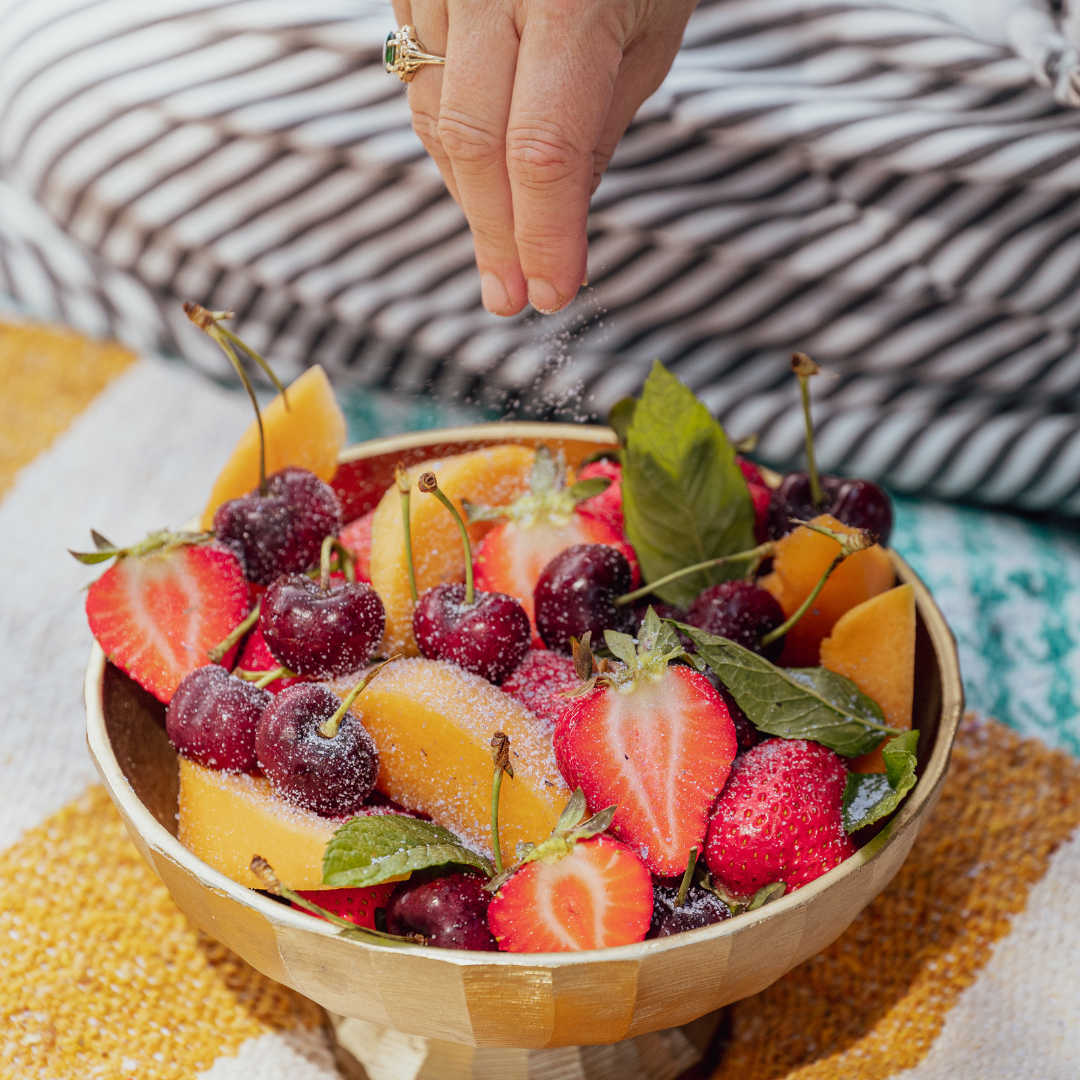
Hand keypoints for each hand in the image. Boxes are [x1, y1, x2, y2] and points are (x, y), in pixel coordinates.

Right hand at [392, 0, 695, 314]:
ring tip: (504, 242)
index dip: (544, 234)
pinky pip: (418, 78)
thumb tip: (556, 219)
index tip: (551, 293)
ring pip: (436, 114)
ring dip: (470, 194)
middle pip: (474, 142)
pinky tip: (479, 176)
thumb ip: (596, 129)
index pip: (544, 149)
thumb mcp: (647, 35)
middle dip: (497, 232)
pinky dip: (449, 138)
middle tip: (510, 297)